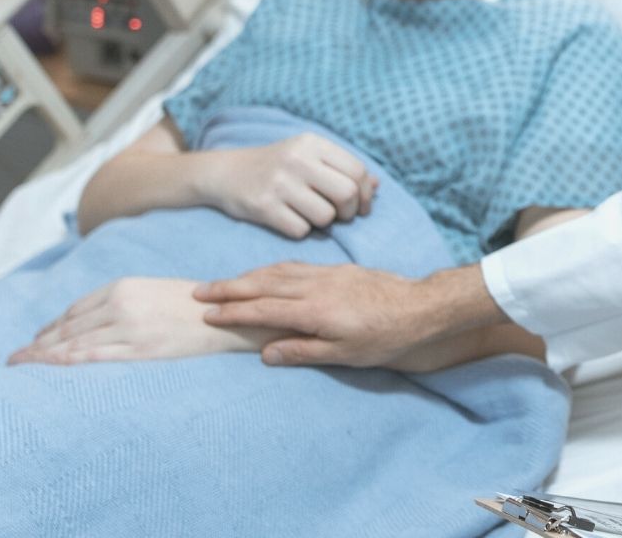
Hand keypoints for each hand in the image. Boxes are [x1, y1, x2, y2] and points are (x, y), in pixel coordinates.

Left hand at [7, 277, 274, 365]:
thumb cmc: (196, 305)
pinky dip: (65, 363)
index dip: (51, 328)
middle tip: (14, 360)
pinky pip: (93, 357)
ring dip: (43, 356)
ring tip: (22, 367)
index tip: (36, 341)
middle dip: (38, 345)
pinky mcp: (140, 348)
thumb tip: (94, 320)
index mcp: (123, 287)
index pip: (74, 310)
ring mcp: (129, 327)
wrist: (231, 313)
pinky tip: (48, 369)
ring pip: (73, 343)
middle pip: (68, 327)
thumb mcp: (154, 292)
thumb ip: (124, 302)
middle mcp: (120, 304)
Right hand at [194, 262, 451, 367]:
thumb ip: (303, 351)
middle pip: (263, 284)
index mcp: (313, 311)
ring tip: (226, 283)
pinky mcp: (339, 270)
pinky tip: (269, 273)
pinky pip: (297, 266)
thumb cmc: (384, 337)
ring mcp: (327, 275)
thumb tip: (265, 354)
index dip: (232, 312)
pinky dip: (274, 269)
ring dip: (249, 276)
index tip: (207, 315)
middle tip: (200, 291)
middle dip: (229, 288)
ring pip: (279, 271)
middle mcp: (315, 287)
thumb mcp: (344, 354)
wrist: (420, 308)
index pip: (262, 309)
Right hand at [201, 133, 377, 238]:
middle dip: (350, 212)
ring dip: (324, 223)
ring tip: (311, 215)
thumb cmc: (277, 166)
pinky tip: (290, 219)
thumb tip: (377, 185)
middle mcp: (296, 160)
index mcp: (312, 144)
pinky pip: (301, 231)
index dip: (365, 193)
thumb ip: (342, 168)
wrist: (225, 173)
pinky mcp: (263, 206)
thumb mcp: (309, 157)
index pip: (357, 170)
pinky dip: (301, 231)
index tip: (360, 206)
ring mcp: (278, 183)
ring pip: (325, 216)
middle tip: (340, 216)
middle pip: (347, 193)